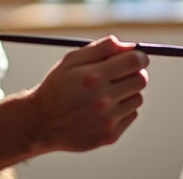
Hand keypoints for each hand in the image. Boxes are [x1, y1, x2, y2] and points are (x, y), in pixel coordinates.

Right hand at [27, 35, 148, 152]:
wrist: (41, 123)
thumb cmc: (57, 87)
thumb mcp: (72, 60)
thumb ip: (102, 49)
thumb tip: (129, 46)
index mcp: (94, 77)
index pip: (134, 62)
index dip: (140, 57)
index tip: (138, 58)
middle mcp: (103, 100)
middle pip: (141, 80)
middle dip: (136, 73)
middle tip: (124, 73)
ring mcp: (107, 120)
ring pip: (137, 99)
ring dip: (128, 93)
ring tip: (107, 93)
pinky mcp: (109, 136)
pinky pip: (130, 115)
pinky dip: (122, 110)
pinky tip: (103, 109)